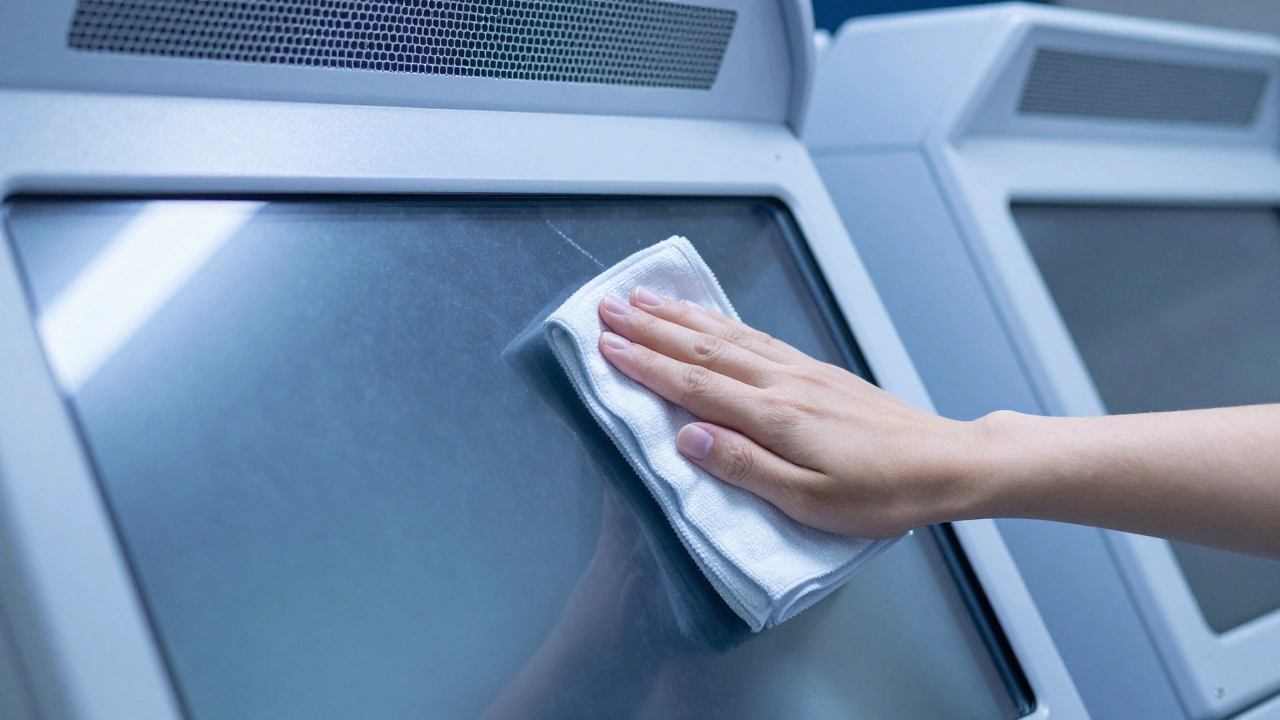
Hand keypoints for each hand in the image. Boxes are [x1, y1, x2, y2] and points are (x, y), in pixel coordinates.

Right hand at [595, 287, 984, 537]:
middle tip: (607, 308)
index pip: (695, 384)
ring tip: (643, 298)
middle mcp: (782, 384)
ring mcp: (801, 372)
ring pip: (728, 335)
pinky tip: (707, 316)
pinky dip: (723, 320)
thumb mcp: (810, 501)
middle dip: (650, 328)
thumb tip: (686, 437)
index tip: (606, 345)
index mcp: (775, 418)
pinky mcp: (816, 371)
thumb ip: (744, 467)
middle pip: (703, 348)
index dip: (646, 364)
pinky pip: (757, 336)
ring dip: (680, 316)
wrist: (946, 462)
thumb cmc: (880, 493)